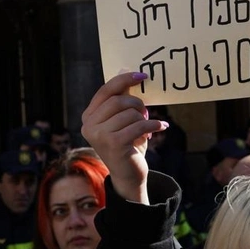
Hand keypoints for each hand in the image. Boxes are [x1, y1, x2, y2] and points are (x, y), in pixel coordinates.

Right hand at [81, 72, 167, 203]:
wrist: (128, 175)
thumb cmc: (127, 144)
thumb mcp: (122, 121)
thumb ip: (121, 100)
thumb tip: (128, 73)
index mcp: (88, 117)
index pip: (105, 91)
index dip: (124, 80)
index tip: (142, 75)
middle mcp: (89, 125)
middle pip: (119, 100)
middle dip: (137, 104)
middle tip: (146, 113)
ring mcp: (99, 135)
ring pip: (130, 113)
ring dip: (144, 118)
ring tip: (147, 128)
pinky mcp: (113, 144)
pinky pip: (139, 126)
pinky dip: (153, 125)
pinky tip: (161, 127)